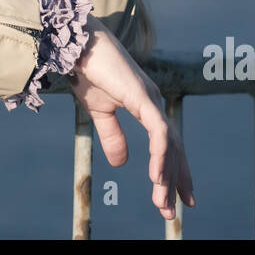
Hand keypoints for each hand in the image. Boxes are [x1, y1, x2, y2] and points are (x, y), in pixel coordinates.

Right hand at [68, 15, 195, 218]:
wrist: (75, 42)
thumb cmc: (87, 70)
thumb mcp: (98, 112)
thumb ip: (112, 136)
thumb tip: (122, 165)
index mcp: (146, 106)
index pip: (167, 144)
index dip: (174, 171)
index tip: (179, 199)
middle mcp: (154, 103)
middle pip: (173, 148)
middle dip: (175, 181)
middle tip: (172, 212)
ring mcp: (150, 99)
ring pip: (168, 145)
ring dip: (167, 176)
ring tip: (163, 204)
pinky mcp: (142, 97)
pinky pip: (158, 132)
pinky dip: (161, 155)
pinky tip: (158, 177)